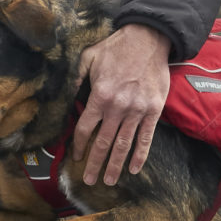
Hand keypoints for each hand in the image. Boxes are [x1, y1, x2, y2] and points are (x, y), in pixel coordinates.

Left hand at [73, 24, 170, 185]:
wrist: (149, 38)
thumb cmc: (117, 47)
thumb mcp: (89, 57)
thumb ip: (76, 77)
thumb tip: (67, 95)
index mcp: (99, 95)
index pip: (85, 128)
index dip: (79, 145)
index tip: (76, 157)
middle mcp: (117, 107)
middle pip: (103, 142)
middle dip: (95, 164)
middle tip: (89, 181)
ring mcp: (137, 110)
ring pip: (123, 144)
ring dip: (115, 165)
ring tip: (109, 181)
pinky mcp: (153, 110)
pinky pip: (146, 138)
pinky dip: (140, 155)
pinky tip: (133, 169)